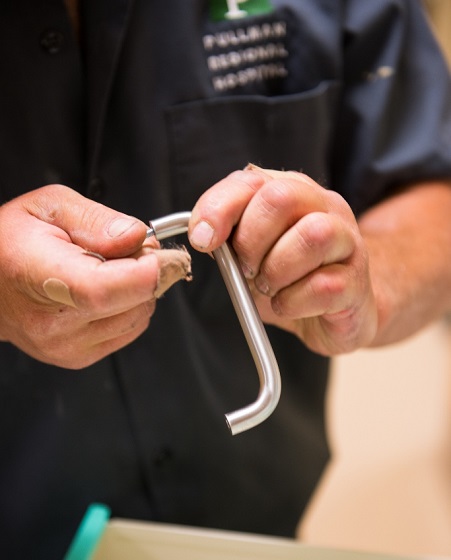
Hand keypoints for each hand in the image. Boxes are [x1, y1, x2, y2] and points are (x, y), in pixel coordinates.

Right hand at [0, 185, 190, 367]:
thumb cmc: (13, 242)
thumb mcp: (49, 206)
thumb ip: (96, 219)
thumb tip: (136, 237)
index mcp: (40, 277)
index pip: (100, 290)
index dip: (141, 273)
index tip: (155, 253)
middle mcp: (53, 323)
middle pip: (132, 304)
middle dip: (147, 271)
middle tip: (130, 250)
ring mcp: (66, 347)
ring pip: (139, 317)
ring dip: (140, 290)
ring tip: (111, 269)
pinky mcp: (78, 357)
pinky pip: (131, 329)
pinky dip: (131, 307)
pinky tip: (108, 290)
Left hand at [189, 165, 376, 355]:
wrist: (337, 311)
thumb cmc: (290, 277)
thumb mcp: (251, 252)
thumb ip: (227, 234)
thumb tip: (203, 234)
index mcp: (293, 191)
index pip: (250, 180)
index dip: (219, 208)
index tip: (203, 239)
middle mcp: (324, 208)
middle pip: (282, 198)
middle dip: (250, 241)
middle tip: (247, 269)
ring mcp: (347, 242)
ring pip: (313, 235)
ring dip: (276, 271)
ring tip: (271, 288)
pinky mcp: (356, 282)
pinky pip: (324, 286)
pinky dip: (293, 302)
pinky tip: (290, 305)